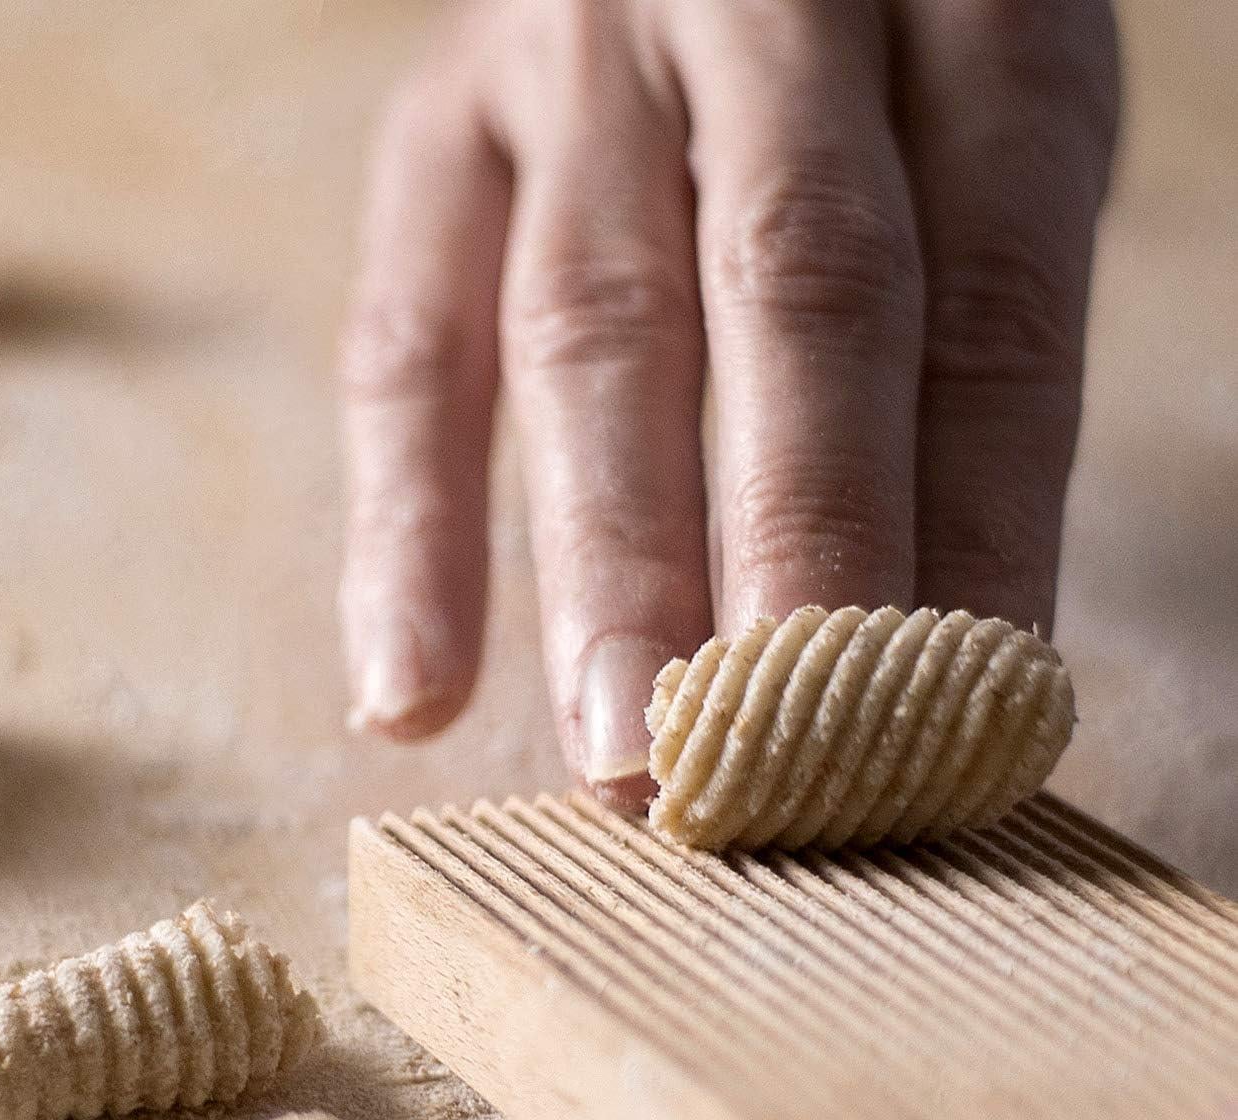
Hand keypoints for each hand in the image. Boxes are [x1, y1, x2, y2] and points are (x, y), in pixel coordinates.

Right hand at [339, 0, 1118, 803]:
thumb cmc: (879, 63)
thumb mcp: (976, 133)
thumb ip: (963, 338)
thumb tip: (941, 642)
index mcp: (956, 2)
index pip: (987, 296)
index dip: (982, 528)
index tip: (961, 730)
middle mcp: (756, 7)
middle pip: (789, 297)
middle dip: (788, 555)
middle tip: (775, 771)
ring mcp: (568, 64)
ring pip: (586, 328)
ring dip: (606, 569)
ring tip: (620, 761)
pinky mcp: (433, 129)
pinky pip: (404, 343)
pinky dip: (408, 531)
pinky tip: (412, 698)